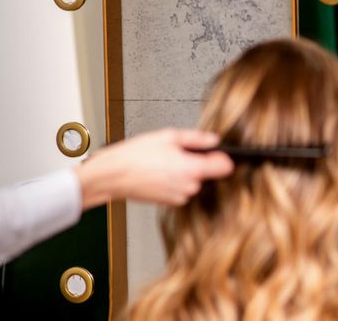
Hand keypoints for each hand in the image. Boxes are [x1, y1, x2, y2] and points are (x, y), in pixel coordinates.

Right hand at [75, 128, 233, 208]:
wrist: (111, 176)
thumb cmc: (134, 156)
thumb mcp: (168, 136)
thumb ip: (197, 138)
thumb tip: (214, 140)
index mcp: (192, 169)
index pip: (226, 167)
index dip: (223, 158)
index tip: (217, 154)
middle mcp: (189, 187)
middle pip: (208, 174)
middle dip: (198, 164)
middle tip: (179, 154)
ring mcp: (179, 197)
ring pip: (193, 182)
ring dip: (185, 173)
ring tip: (164, 163)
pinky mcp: (169, 202)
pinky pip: (180, 189)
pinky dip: (174, 181)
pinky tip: (159, 173)